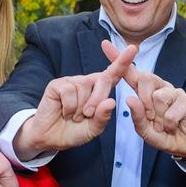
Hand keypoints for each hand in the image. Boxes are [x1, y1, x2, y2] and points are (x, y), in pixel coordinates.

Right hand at [17, 42, 137, 151]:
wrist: (52, 138)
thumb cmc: (75, 131)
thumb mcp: (94, 129)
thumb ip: (103, 117)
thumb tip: (111, 101)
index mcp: (100, 90)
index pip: (114, 74)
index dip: (123, 61)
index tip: (133, 48)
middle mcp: (88, 81)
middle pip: (102, 81)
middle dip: (97, 101)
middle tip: (87, 115)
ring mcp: (72, 81)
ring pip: (84, 88)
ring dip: (79, 108)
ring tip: (72, 115)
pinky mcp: (57, 84)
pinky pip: (69, 92)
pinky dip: (69, 107)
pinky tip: (63, 111)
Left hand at [102, 42, 185, 157]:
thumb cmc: (162, 134)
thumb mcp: (145, 130)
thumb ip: (137, 117)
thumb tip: (129, 98)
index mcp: (145, 91)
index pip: (130, 72)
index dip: (118, 58)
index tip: (105, 44)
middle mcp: (159, 86)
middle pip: (144, 78)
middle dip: (144, 101)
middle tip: (151, 118)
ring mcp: (173, 91)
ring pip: (158, 97)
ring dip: (159, 118)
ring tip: (164, 125)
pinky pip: (170, 113)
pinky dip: (169, 125)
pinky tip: (174, 126)